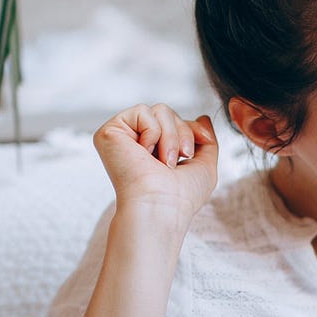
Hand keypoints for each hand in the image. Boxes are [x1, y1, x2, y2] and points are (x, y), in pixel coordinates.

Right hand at [93, 104, 218, 220]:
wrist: (162, 206)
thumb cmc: (182, 196)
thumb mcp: (204, 165)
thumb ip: (206, 140)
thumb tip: (203, 118)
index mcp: (154, 150)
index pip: (175, 121)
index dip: (190, 131)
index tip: (191, 153)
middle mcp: (136, 142)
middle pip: (168, 112)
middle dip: (182, 134)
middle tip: (177, 161)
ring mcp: (122, 137)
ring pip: (159, 110)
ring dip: (170, 137)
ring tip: (163, 162)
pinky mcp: (110, 132)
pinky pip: (143, 111)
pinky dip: (153, 133)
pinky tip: (144, 154)